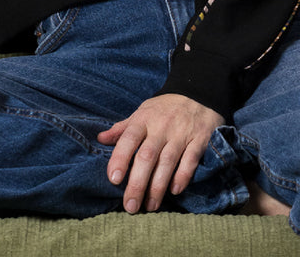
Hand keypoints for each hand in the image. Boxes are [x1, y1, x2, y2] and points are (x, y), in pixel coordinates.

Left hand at [97, 94, 223, 213]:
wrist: (197, 93)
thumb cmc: (164, 108)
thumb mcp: (142, 111)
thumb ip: (122, 128)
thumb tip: (100, 139)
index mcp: (143, 119)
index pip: (128, 138)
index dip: (120, 158)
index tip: (113, 179)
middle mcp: (161, 127)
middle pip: (147, 156)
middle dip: (138, 183)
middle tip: (130, 206)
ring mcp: (181, 134)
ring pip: (167, 162)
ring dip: (158, 186)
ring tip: (150, 206)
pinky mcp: (198, 140)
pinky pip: (190, 160)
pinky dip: (182, 176)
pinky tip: (174, 191)